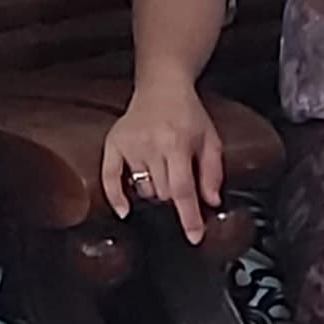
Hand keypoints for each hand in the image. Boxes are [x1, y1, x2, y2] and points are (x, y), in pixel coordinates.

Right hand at [102, 78, 224, 243]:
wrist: (161, 87)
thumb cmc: (188, 114)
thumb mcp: (211, 140)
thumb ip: (213, 172)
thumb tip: (211, 201)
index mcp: (177, 143)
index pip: (183, 189)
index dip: (189, 216)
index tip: (194, 236)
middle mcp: (151, 145)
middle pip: (163, 193)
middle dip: (175, 195)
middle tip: (180, 178)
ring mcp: (130, 145)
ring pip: (143, 189)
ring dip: (155, 190)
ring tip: (162, 170)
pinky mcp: (113, 144)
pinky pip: (110, 178)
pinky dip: (116, 197)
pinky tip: (124, 210)